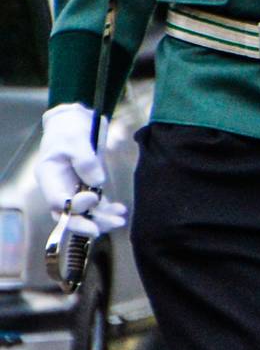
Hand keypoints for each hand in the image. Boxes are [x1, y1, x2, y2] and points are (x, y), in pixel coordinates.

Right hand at [37, 104, 126, 236]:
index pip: (57, 201)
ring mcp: (72, 188)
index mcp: (48, 176)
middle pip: (67, 214)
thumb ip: (85, 160)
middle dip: (84, 223)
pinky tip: (120, 211)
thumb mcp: (76, 139)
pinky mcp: (86, 187)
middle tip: (102, 229)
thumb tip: (97, 182)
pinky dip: (107, 209)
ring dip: (100, 219)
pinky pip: (95, 204)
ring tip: (119, 220)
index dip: (74, 206)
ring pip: (83, 212)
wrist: (74, 121)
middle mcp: (58, 187)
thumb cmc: (70, 128)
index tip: (94, 198)